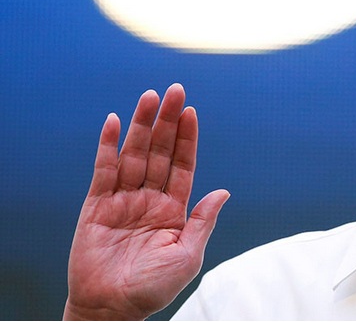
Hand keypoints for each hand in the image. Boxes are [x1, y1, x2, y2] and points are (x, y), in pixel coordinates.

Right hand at [63, 84, 229, 319]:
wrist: (114, 310)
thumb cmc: (154, 287)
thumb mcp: (188, 255)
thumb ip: (203, 220)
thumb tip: (224, 191)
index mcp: (173, 209)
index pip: (182, 165)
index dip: (187, 138)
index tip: (191, 111)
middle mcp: (149, 198)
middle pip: (159, 151)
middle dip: (166, 121)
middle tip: (174, 90)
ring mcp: (123, 200)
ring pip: (134, 154)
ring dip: (140, 125)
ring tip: (149, 96)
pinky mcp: (97, 206)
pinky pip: (103, 171)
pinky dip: (107, 146)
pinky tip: (113, 122)